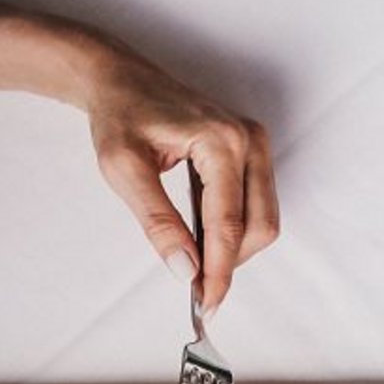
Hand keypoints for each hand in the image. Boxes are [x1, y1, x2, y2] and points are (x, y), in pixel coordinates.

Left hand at [83, 50, 278, 314]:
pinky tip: (205, 242)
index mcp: (220, 141)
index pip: (229, 223)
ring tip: (199, 265)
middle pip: (260, 226)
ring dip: (235, 250)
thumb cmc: (119, 115)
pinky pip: (257, 205)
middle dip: (231, 263)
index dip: (220, 270)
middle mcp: (248, 141)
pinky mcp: (252, 152)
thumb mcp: (124, 169)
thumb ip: (158, 222)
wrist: (120, 80)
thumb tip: (186, 270)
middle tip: (199, 291)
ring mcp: (255, 144)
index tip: (207, 304)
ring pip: (264, 220)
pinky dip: (235, 232)